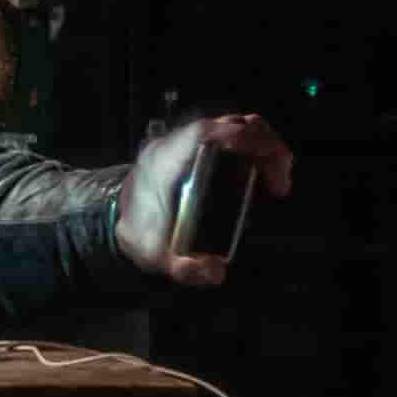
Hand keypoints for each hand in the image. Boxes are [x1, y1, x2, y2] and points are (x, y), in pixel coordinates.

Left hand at [116, 109, 293, 286]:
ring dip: (263, 147)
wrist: (116, 221)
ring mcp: (187, 142)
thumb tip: (216, 272)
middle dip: (263, 145)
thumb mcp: (156, 256)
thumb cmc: (139, 234)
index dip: (238, 137)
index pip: (202, 133)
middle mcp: (176, 145)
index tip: (267, 160)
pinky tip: (264, 175)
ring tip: (276, 179)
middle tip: (279, 180)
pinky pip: (232, 135)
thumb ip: (184, 268)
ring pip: (234, 126)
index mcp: (163, 162)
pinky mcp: (196, 147)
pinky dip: (255, 149)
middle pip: (227, 124)